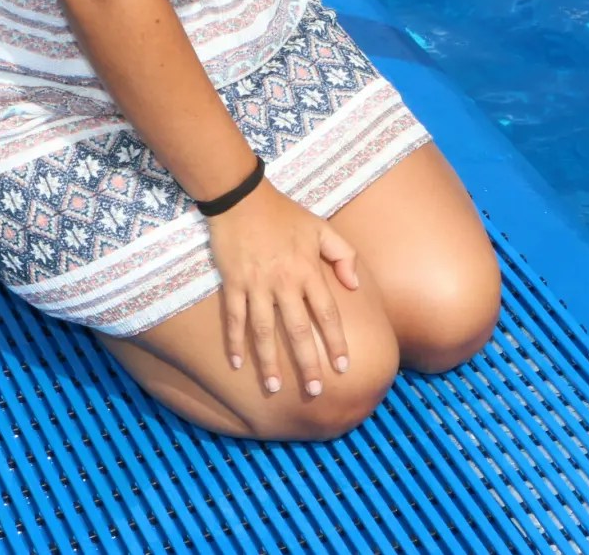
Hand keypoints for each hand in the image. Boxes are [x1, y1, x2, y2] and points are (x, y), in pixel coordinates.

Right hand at [205, 181, 360, 397]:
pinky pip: (234, 318)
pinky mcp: (233, 284)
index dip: (336, 341)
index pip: (327, 313)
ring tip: (276, 388)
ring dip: (270, 361)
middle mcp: (284, 282)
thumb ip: (343, 254)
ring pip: (265, 331)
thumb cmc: (285, 214)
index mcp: (308, 270)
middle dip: (308, 363)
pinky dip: (235, 342)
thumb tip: (355, 285)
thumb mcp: (321, 227)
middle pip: (299, 330)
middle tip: (316, 391)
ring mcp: (256, 285)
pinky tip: (237, 365)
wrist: (242, 198)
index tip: (343, 366)